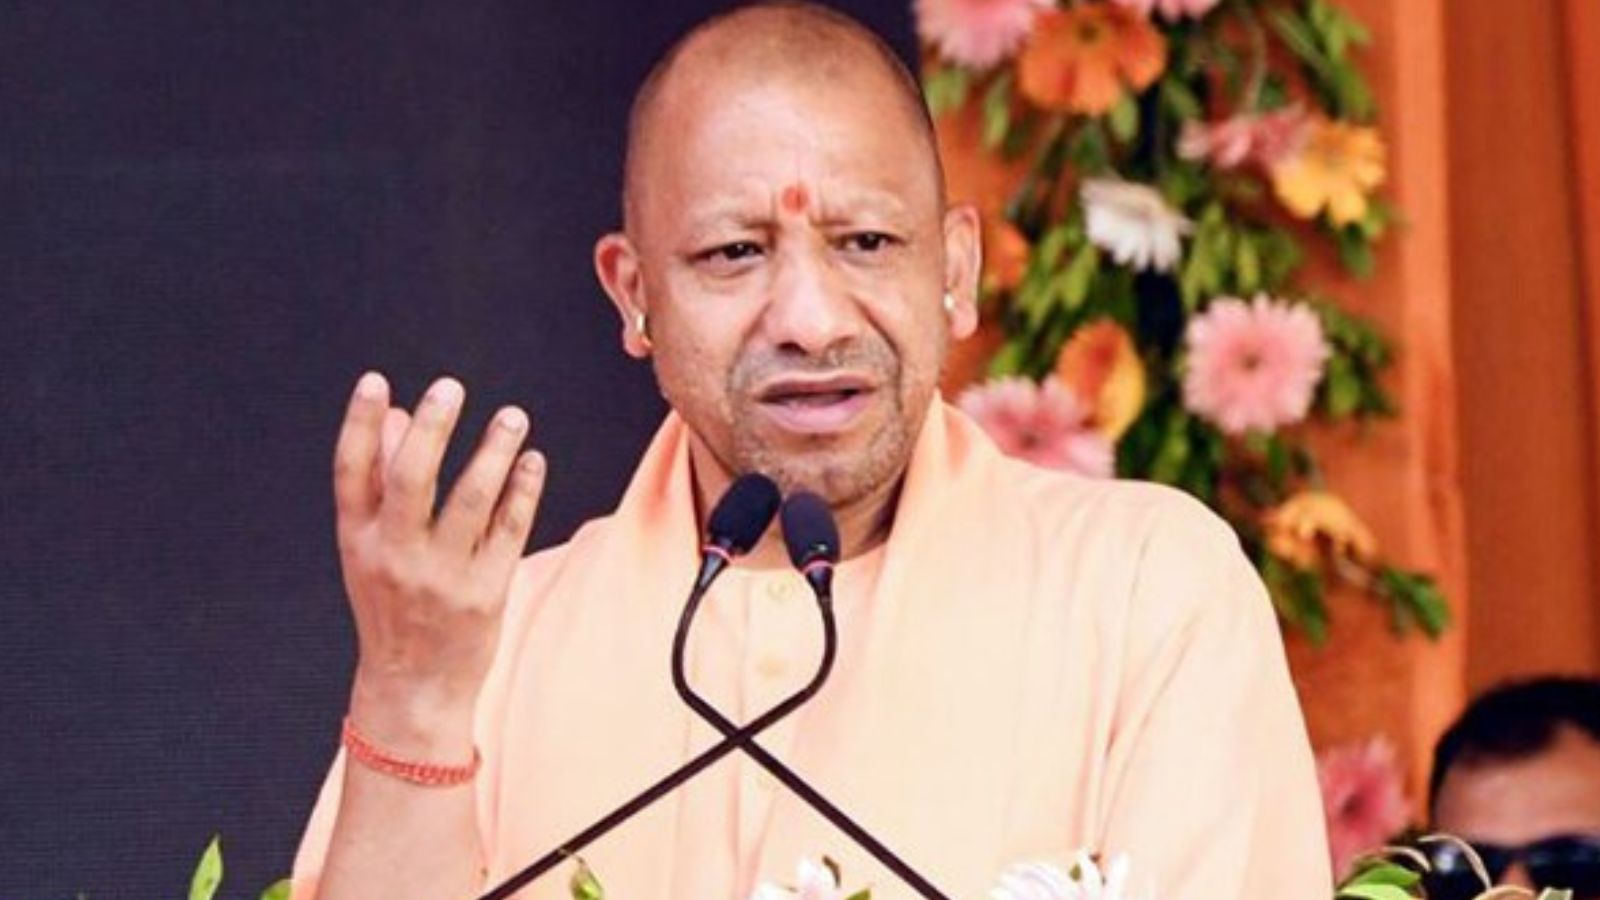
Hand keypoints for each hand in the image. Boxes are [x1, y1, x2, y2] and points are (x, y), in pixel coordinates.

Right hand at [331, 372, 545, 749]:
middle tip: (450, 388)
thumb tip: (399, 415)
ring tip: (512, 416)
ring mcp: (440, 576)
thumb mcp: (371, 549)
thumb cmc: (393, 606)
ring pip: (468, 501)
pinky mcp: (484, 593)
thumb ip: (381, 484)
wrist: (413, 688)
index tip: (377, 381)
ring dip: (492, 453)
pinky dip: (522, 490)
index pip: (351, 473)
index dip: (360, 424)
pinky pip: (508, 530)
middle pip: (409, 480)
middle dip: (431, 430)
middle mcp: (394, 556)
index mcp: (358, 540)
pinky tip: (532, 460)